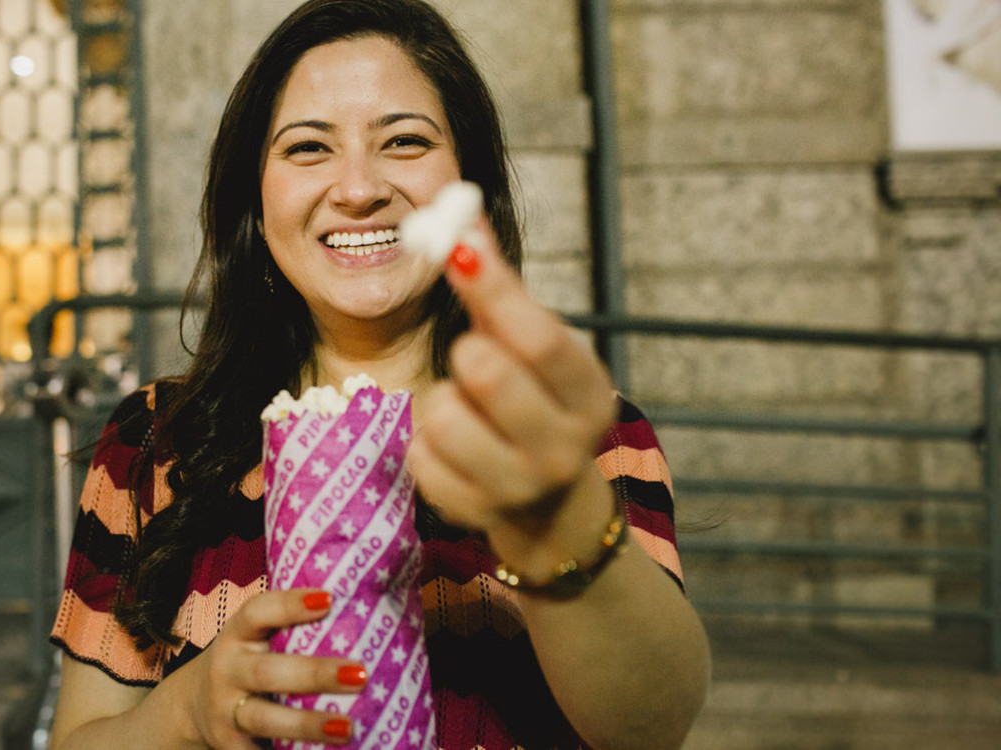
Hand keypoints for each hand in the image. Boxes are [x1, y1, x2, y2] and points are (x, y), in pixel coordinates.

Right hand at [186, 588, 365, 748]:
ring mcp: (225, 711)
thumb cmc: (248, 660)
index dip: (290, 605)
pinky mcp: (230, 747)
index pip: (257, 612)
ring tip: (347, 727)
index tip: (329, 599)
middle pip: (268, 672)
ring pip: (266, 719)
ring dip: (307, 724)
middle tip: (360, 674)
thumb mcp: (256, 637)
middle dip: (315, 674)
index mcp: (237, 634)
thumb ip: (293, 626)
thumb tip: (365, 604)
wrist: (193, 705)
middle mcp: (227, 670)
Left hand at [408, 222, 616, 564]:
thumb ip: (500, 290)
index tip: (457, 252)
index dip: (493, 290)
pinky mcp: (473, 513)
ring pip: (442, 417)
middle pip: (487, 374)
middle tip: (473, 359)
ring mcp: (519, 487)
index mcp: (589, 396)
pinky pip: (420, 457)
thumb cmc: (535, 402)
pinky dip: (425, 442)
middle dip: (465, 354)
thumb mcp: (533, 348)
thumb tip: (463, 220)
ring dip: (442, 402)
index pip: (538, 337)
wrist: (547, 506)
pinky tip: (455, 448)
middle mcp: (564, 448)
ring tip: (467, 410)